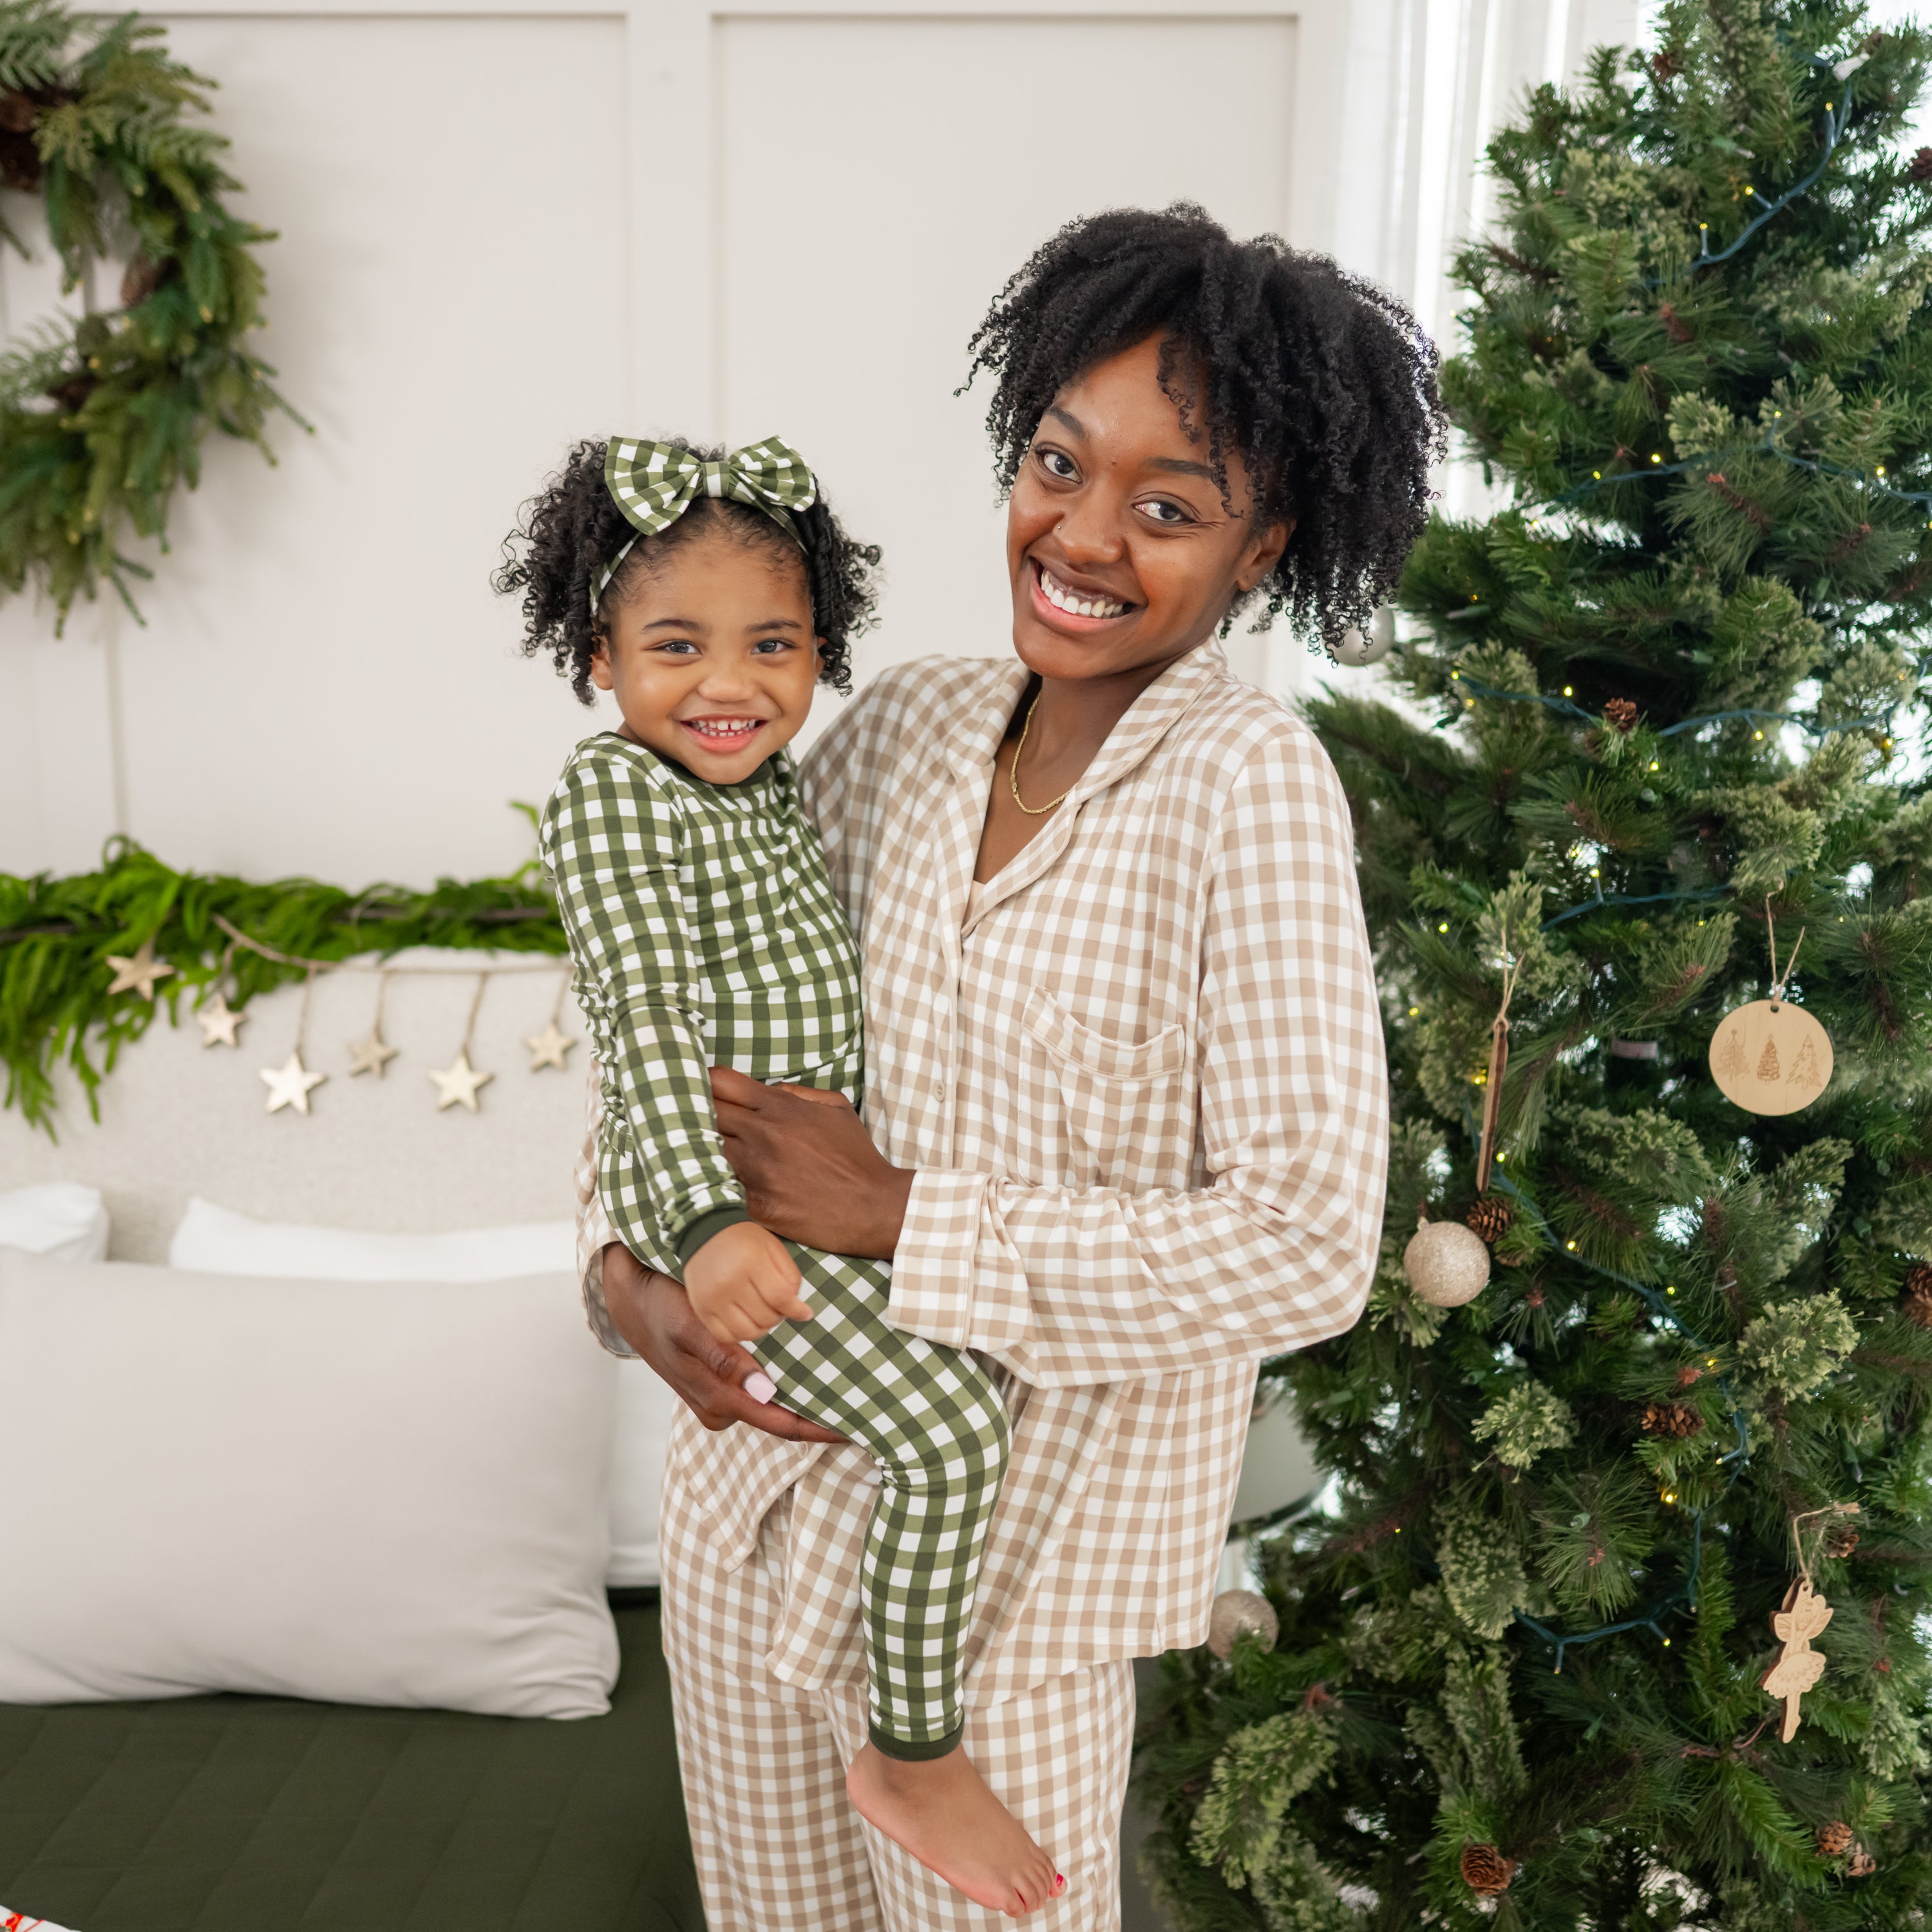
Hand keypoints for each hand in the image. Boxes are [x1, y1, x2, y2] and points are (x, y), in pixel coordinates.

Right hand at [600, 1241, 844, 1443]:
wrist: (629, 1297)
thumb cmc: (660, 1307)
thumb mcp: (689, 1327)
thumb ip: (725, 1359)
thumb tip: (765, 1392)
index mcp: (717, 1400)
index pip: (780, 1424)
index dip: (819, 1429)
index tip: (856, 1426)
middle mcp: (720, 1406)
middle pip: (780, 1420)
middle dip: (819, 1416)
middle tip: (864, 1405)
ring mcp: (719, 1396)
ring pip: (771, 1404)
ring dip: (805, 1398)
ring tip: (847, 1387)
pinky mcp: (719, 1381)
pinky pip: (760, 1389)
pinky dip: (786, 1383)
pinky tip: (811, 1370)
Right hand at [682, 1220, 813, 1342]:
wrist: (705, 1233)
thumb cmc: (745, 1241)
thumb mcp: (773, 1247)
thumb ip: (790, 1276)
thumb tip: (796, 1308)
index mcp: (751, 1261)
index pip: (780, 1297)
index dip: (797, 1310)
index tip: (806, 1314)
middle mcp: (729, 1282)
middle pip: (765, 1318)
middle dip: (779, 1315)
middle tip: (777, 1305)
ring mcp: (712, 1298)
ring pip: (747, 1332)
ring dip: (762, 1328)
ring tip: (762, 1314)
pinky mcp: (701, 1309)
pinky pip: (726, 1336)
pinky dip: (741, 1334)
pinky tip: (745, 1320)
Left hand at [711, 1067, 914, 1258]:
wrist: (873, 1207)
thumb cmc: (856, 1156)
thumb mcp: (836, 1108)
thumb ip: (797, 1092)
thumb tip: (766, 1091)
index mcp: (780, 1108)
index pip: (721, 1082)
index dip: (706, 1084)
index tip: (702, 1092)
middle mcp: (763, 1135)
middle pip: (706, 1114)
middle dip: (700, 1116)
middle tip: (695, 1124)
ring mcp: (757, 1172)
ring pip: (707, 1152)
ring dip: (707, 1153)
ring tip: (708, 1156)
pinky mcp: (756, 1206)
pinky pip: (722, 1189)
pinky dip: (721, 1187)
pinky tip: (723, 1187)